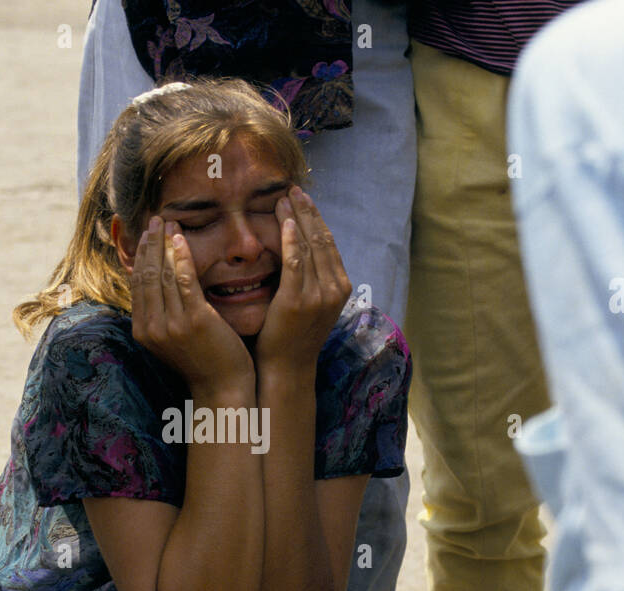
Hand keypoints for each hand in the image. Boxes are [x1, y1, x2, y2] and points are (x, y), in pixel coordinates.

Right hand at [129, 216, 253, 389]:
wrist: (223, 388)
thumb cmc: (203, 362)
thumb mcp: (173, 339)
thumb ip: (162, 314)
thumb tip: (156, 286)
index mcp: (143, 330)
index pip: (137, 284)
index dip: (140, 255)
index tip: (146, 234)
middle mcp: (152, 327)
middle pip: (146, 275)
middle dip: (149, 243)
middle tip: (155, 219)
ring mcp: (172, 325)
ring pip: (162, 274)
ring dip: (163, 244)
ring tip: (167, 223)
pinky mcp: (195, 320)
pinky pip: (185, 280)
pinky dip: (182, 256)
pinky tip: (181, 238)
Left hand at [255, 186, 350, 370]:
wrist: (286, 368)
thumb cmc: (292, 337)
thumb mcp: (310, 304)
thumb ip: (311, 279)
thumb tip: (300, 250)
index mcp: (340, 287)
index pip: (328, 243)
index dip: (315, 217)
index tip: (302, 198)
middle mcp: (334, 288)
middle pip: (321, 238)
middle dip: (306, 210)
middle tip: (292, 188)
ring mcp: (318, 295)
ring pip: (309, 245)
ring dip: (296, 217)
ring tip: (283, 197)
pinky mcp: (297, 300)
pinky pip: (295, 262)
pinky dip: (290, 239)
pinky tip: (282, 221)